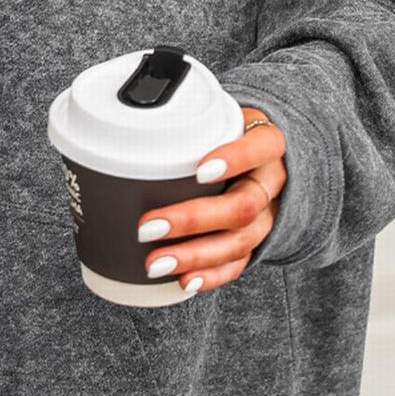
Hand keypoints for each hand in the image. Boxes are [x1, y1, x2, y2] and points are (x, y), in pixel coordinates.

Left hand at [134, 105, 288, 294]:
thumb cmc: (228, 132)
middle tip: (146, 226)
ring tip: (154, 263)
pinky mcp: (257, 241)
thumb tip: (122, 114)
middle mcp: (272, 182)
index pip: (261, 148)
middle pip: (243, 206)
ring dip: (195, 255)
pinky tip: (184, 281)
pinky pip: (240, 264)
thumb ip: (188, 115)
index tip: (199, 169)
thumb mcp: (220, 113)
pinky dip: (212, 276)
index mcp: (266, 144)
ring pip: (240, 241)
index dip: (234, 159)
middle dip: (193, 219)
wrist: (263, 155)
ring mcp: (268, 216)